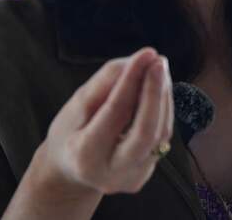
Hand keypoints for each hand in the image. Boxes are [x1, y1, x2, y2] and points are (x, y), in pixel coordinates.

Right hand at [35, 47, 173, 195]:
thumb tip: (139, 61)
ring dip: (162, 97)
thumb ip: (106, 83)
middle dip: (154, 92)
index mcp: (85, 156)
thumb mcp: (76, 106)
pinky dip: (162, 109)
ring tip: (158, 67)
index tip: (145, 53)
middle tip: (158, 61)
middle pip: (145, 131)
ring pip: (159, 134)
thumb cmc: (69, 133)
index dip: (132, 80)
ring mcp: (133, 177)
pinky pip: (161, 137)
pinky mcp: (146, 173)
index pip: (115, 112)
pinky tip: (159, 87)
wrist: (70, 172)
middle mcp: (113, 173)